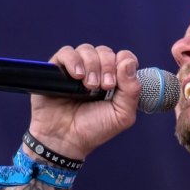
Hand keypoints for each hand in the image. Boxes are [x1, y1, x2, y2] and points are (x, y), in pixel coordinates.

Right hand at [28, 44, 140, 160]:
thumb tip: (129, 62)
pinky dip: (73, 60)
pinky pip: (66, 52)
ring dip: (92, 64)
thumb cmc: (93, 129)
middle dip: (107, 67)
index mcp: (114, 81)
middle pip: (105, 52)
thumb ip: (132, 91)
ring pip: (87, 49)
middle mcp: (96, 72)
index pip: (123, 58)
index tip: (117, 82)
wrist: (65, 140)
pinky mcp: (57, 70)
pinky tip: (77, 75)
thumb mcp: (122, 115)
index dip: (123, 63)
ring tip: (88, 86)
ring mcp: (77, 70)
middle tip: (104, 86)